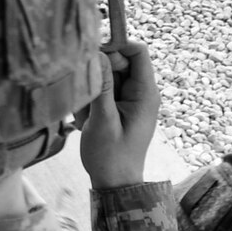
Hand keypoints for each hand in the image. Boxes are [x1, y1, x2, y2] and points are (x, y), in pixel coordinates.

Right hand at [79, 42, 159, 189]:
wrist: (114, 184)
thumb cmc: (111, 156)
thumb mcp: (103, 120)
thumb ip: (102, 86)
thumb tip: (98, 54)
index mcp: (145, 93)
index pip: (137, 51)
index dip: (116, 46)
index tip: (92, 57)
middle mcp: (140, 92)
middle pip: (118, 61)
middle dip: (97, 73)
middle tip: (86, 98)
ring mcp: (129, 99)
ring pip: (105, 75)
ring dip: (91, 91)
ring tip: (87, 117)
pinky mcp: (117, 107)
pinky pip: (100, 90)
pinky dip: (89, 102)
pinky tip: (86, 122)